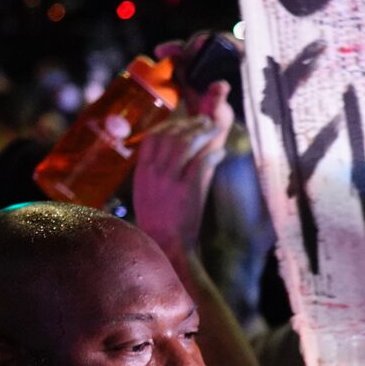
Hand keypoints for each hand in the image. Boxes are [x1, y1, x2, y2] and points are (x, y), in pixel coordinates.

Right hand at [130, 76, 233, 259]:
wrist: (165, 244)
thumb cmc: (158, 221)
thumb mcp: (147, 192)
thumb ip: (158, 171)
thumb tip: (175, 154)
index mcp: (142, 171)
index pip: (153, 137)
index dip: (169, 125)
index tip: (183, 121)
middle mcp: (154, 172)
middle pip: (171, 135)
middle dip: (189, 124)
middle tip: (204, 120)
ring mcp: (170, 180)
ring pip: (185, 144)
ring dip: (202, 133)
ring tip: (214, 129)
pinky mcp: (187, 190)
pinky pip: (201, 163)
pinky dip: (212, 154)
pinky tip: (222, 152)